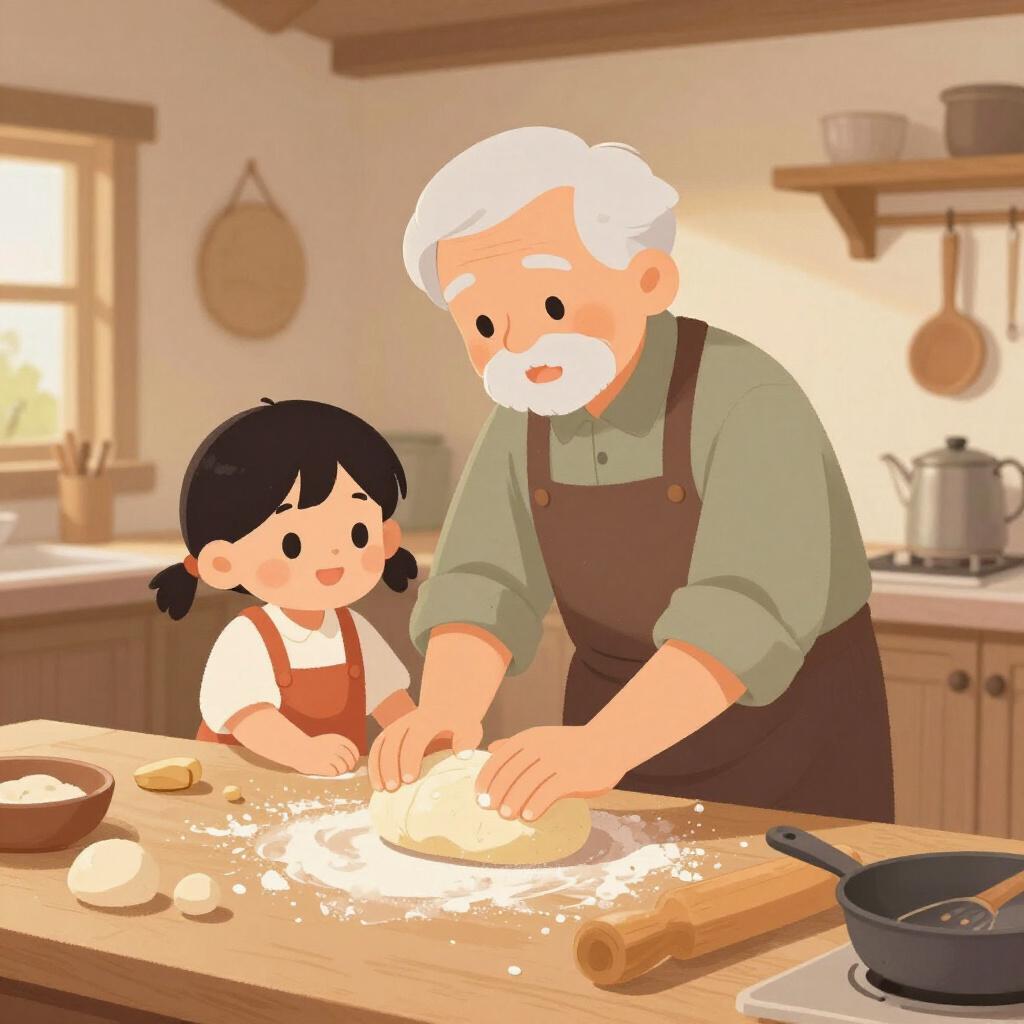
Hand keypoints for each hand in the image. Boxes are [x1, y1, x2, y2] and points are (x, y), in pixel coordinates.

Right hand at [290, 733, 359, 775]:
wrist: (296, 748)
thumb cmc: (313, 746)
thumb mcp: (328, 740)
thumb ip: (340, 747)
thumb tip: (352, 761)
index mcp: (336, 738)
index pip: (353, 749)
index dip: (355, 757)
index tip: (353, 761)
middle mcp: (334, 747)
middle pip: (349, 759)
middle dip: (350, 765)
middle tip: (346, 768)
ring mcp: (328, 756)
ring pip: (343, 767)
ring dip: (342, 770)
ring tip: (337, 770)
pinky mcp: (322, 766)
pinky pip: (334, 772)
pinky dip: (334, 773)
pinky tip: (329, 771)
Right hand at [368, 705, 481, 791]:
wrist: (450, 704)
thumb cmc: (461, 723)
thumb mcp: (469, 728)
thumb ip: (466, 741)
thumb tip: (461, 756)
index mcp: (430, 719)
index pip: (415, 738)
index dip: (410, 758)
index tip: (410, 779)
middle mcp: (411, 720)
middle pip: (394, 741)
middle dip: (390, 765)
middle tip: (393, 788)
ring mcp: (399, 724)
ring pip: (382, 743)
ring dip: (378, 766)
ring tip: (381, 789)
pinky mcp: (392, 732)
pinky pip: (377, 746)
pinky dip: (374, 764)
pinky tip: (376, 783)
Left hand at [476, 725, 625, 821]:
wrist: (608, 743)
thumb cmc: (571, 746)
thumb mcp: (542, 738)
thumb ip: (517, 745)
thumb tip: (491, 749)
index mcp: (529, 739)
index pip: (500, 759)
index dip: (486, 779)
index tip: (479, 797)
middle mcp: (540, 747)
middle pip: (510, 773)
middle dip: (497, 793)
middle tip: (491, 810)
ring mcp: (557, 760)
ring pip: (527, 783)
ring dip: (513, 802)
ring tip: (507, 816)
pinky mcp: (572, 776)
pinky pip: (549, 792)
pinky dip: (535, 805)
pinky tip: (529, 816)